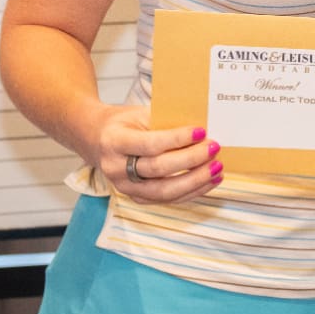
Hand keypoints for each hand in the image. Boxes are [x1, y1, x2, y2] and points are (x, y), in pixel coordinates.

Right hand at [98, 105, 221, 204]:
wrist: (96, 138)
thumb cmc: (123, 123)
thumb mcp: (139, 114)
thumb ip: (165, 122)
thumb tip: (202, 130)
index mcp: (114, 141)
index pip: (150, 144)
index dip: (177, 139)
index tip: (201, 131)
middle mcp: (116, 168)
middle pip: (158, 169)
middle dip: (191, 160)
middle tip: (214, 148)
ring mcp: (125, 187)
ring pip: (164, 191)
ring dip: (196, 181)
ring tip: (217, 168)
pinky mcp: (136, 198)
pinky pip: (168, 199)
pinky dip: (192, 191)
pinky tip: (210, 181)